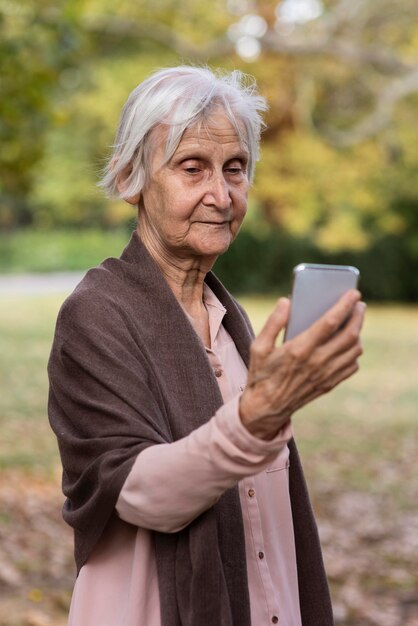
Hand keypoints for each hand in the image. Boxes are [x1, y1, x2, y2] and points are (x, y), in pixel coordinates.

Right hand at [239, 290, 365, 439]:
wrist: (266, 408)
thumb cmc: (261, 374)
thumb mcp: (258, 346)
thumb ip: (273, 323)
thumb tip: (286, 302)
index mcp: (299, 349)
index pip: (330, 322)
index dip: (344, 305)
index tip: (353, 293)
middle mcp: (317, 362)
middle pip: (349, 335)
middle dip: (358, 316)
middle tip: (359, 304)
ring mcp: (325, 375)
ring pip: (354, 350)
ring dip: (358, 333)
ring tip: (354, 321)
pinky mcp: (329, 385)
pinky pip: (351, 366)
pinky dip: (354, 352)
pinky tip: (348, 345)